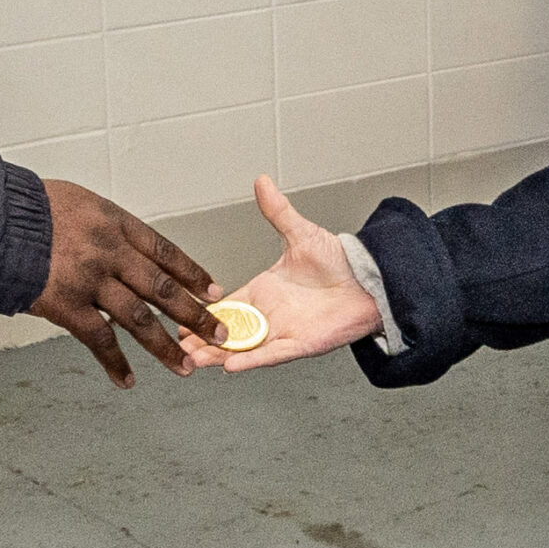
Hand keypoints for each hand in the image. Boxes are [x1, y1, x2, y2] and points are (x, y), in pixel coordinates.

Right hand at [30, 179, 224, 386]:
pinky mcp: (68, 306)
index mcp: (115, 224)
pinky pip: (99, 340)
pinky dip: (114, 363)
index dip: (192, 274)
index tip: (213, 291)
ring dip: (165, 346)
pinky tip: (127, 381)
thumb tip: (120, 245)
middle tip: (220, 332)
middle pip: (162, 288)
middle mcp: (111, 252)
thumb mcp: (78, 203)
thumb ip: (104, 228)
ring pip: (139, 319)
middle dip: (195, 313)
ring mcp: (91, 281)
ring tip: (184, 367)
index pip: (165, 251)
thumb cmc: (30, 208)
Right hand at [178, 175, 384, 372]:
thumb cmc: (339, 261)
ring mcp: (283, 331)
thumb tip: (262, 182)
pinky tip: (230, 365)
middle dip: (202, 338)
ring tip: (194, 359)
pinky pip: (270, 355)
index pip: (226, 303)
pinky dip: (250, 361)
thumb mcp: (301, 233)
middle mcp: (270, 313)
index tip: (180, 315)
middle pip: (228, 331)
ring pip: (242, 348)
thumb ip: (277, 211)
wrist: (370, 280)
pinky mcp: (299, 344)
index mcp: (264, 290)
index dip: (203, 311)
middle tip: (177, 343)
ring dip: (218, 355)